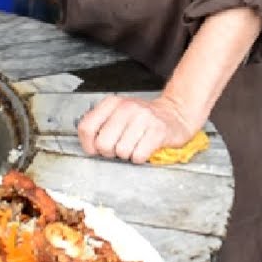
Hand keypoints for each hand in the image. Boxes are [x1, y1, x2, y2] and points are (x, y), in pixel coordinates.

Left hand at [77, 94, 194, 163]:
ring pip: (121, 152)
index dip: (88, 145)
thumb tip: (89, 146)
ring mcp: (143, 118)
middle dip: (110, 152)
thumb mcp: (118, 114)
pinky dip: (140, 157)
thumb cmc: (143, 119)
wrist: (174, 114)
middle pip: (103, 144)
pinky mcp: (158, 131)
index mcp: (112, 103)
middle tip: (119, 147)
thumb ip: (100, 125)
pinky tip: (144, 148)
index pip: (86, 127)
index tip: (95, 149)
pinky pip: (138, 155)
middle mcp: (127, 107)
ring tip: (134, 145)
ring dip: (127, 155)